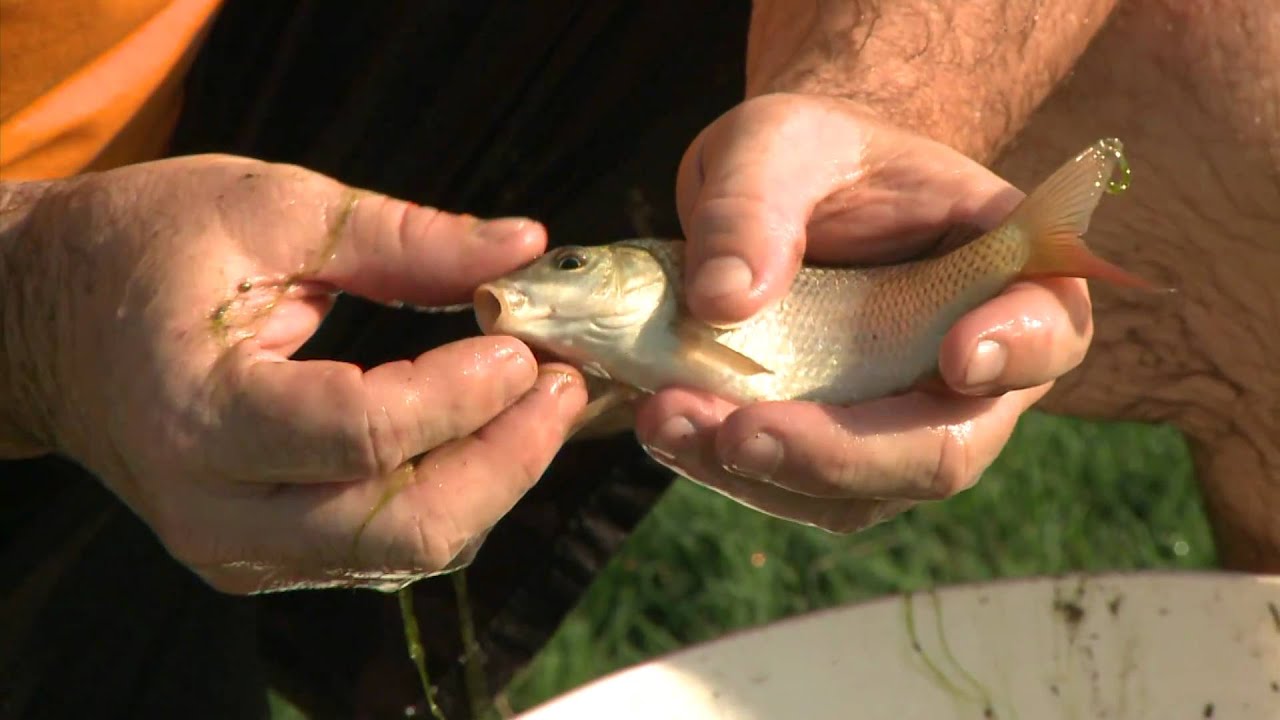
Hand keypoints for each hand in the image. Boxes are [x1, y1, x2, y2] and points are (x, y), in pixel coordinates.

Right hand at [0, 156, 585, 592]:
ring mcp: (237, 551)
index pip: (363, 435)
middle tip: (562, 383)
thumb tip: (520, 245)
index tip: (523, 343)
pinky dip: (452, 496)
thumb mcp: (265, 210)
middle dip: (507, 459)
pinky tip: (485, 434)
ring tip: (539, 402)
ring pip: (404, 552)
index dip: (463, 395)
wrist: (45, 324)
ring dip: (493, 481)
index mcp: (198, 411)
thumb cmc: (142, 250)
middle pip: (401, 526)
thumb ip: (400, 237)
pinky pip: (384, 549)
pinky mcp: (261, 560)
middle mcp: (214, 509)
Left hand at [633, 93, 1092, 530]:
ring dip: (763, 473)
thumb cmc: (807, 156)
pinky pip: (795, 490)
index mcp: (1004, 271)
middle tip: (739, 431)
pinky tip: (667, 424)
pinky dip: (728, 469)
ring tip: (666, 419)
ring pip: (860, 492)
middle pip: (945, 448)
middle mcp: (972, 369)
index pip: (1049, 325)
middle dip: (839, 453)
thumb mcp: (774, 142)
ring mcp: (905, 423)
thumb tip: (726, 300)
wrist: (781, 196)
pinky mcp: (837, 454)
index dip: (1016, 349)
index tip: (955, 355)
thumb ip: (754, 203)